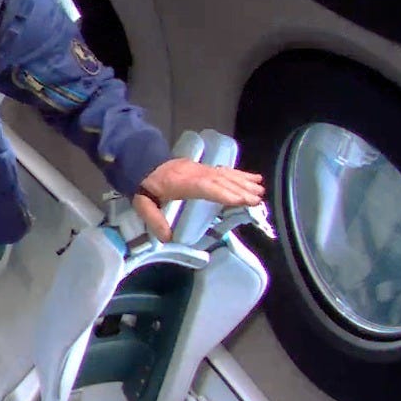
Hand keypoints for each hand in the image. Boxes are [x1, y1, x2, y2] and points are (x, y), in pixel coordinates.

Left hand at [132, 158, 264, 240]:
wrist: (140, 161)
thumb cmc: (143, 185)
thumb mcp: (143, 204)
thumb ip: (154, 220)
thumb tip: (167, 239)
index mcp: (181, 182)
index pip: (207, 187)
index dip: (224, 193)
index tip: (242, 200)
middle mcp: (194, 173)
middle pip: (221, 180)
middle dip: (241, 189)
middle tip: (258, 199)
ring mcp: (199, 168)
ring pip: (224, 174)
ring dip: (243, 181)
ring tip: (260, 189)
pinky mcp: (201, 167)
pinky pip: (222, 169)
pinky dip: (238, 173)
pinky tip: (251, 177)